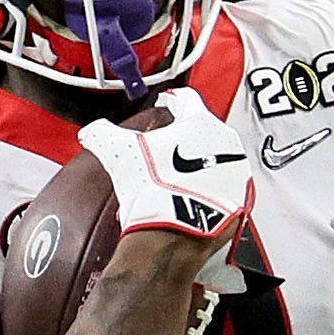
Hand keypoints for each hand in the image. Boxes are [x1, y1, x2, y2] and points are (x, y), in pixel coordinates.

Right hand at [78, 90, 253, 244]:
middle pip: (203, 131)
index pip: (186, 100)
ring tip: (175, 179)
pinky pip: (222, 188)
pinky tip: (189, 198)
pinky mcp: (240, 200)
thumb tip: (93, 132)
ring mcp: (236, 173)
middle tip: (165, 150)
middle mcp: (226, 144)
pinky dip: (208, 189)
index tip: (169, 103)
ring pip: (215, 160)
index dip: (172, 101)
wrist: (173, 235)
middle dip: (184, 138)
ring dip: (199, 165)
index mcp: (200, 122)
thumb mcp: (119, 152)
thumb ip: (102, 134)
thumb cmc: (153, 190)